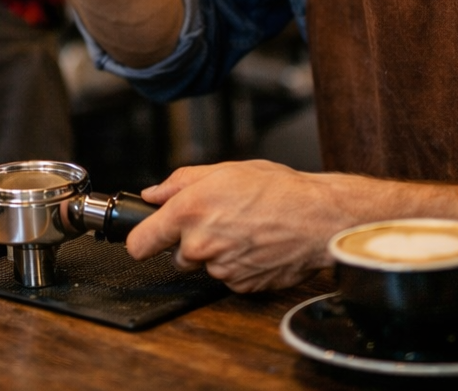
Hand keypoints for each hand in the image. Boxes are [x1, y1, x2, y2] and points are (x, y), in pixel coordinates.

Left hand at [126, 160, 360, 293]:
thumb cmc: (277, 190)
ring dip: (217, 253)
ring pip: (205, 266)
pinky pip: (229, 277)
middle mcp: (201, 245)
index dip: (141, 240)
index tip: (145, 239)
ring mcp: (221, 269)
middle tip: (218, 221)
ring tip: (244, 229)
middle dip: (190, 242)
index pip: (139, 244)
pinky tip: (255, 245)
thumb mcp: (224, 170)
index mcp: (189, 212)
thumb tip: (153, 194)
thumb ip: (179, 182)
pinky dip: (238, 265)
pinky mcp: (242, 286)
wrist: (318, 218)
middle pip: (176, 256)